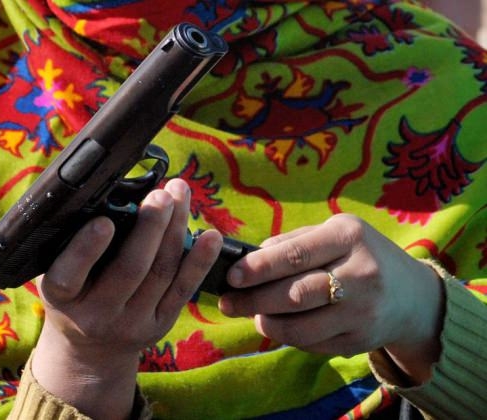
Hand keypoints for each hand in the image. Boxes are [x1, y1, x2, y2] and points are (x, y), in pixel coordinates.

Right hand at [32, 178, 221, 417]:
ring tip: (180, 195)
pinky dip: (200, 261)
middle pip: (130, 269)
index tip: (103, 222)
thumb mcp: (58, 274)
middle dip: (150, 228)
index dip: (86, 249)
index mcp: (61, 299)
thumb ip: (71, 246)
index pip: (68, 275)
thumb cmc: (73, 295)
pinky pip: (184, 289)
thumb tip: (104, 197)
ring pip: (161, 272)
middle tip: (161, 196)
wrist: (91, 349)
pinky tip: (212, 236)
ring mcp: (132, 323)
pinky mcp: (161, 324)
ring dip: (176, 229)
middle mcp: (97, 315)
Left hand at [219, 214, 443, 383]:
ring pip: (301, 327)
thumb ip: (293, 242)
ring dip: (267, 323)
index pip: (295, 255)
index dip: (258, 268)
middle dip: (253, 300)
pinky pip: (312, 344)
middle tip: (227, 302)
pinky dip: (289, 336)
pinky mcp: (361, 341)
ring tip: (253, 314)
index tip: (231, 276)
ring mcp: (363, 312)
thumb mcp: (334, 234)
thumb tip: (248, 257)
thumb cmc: (359, 255)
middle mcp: (361, 274)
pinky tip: (280, 325)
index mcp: (349, 237)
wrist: (412, 296)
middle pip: (295, 294)